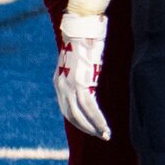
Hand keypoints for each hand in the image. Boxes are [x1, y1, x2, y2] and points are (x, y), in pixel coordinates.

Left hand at [54, 12, 110, 140]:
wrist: (80, 29)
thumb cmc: (84, 41)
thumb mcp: (80, 61)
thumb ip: (83, 74)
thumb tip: (92, 81)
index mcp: (59, 81)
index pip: (67, 108)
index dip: (79, 120)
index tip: (91, 127)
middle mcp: (61, 86)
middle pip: (71, 115)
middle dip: (86, 128)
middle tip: (100, 135)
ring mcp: (69, 86)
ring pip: (80, 115)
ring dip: (94, 127)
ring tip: (105, 135)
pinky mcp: (79, 84)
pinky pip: (89, 108)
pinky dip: (98, 120)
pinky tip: (105, 127)